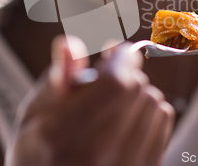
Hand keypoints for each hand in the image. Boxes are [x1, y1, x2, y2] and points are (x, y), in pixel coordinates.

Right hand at [5, 36, 174, 165]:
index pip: (114, 84)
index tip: (116, 50)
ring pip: (155, 103)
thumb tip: (69, 44)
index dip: (121, 58)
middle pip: (137, 89)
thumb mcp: (33, 116)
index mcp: (62, 138)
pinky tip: (129, 118)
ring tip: (114, 104)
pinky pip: (164, 122)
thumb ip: (56, 79)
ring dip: (138, 92)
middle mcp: (97, 157)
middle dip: (125, 74)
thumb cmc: (39, 152)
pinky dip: (150, 110)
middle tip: (105, 81)